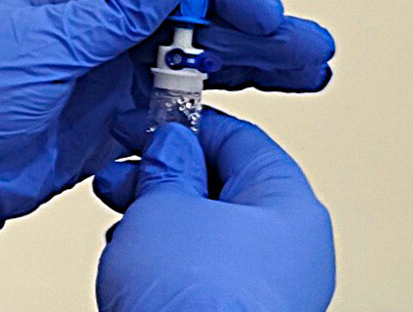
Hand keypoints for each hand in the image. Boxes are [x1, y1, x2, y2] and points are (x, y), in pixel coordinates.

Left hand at [0, 0, 334, 278]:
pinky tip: (244, 120)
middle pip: (191, 23)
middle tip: (306, 47)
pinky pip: (169, 120)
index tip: (259, 10)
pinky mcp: (102, 132)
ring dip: (246, 73)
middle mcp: (93, 33)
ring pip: (190, 71)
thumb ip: (112, 12)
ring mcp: (100, 83)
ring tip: (303, 74)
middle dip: (252, 33)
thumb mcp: (36, 42)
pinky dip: (207, 122)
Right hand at [94, 110, 335, 311]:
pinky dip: (168, 258)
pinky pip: (206, 271)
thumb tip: (172, 145)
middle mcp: (293, 247)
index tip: (146, 119)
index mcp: (291, 204)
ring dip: (159, 217)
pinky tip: (135, 261)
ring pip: (211, 231)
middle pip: (225, 186)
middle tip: (121, 173)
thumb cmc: (196, 301)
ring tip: (119, 218)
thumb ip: (169, 166)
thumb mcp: (164, 207)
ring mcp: (272, 289)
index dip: (185, 122)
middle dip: (163, 175)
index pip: (240, 138)